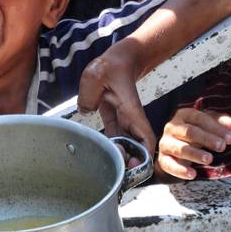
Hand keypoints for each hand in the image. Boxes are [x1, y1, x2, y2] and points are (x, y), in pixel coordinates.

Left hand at [77, 37, 156, 158]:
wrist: (117, 59)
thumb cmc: (110, 66)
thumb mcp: (95, 77)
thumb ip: (88, 96)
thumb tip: (85, 111)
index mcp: (131, 111)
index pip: (145, 137)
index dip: (144, 155)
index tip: (135, 167)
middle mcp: (130, 118)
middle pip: (136, 146)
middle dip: (130, 162)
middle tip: (117, 172)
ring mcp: (123, 118)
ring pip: (126, 143)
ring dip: (120, 156)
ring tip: (110, 167)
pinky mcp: (114, 117)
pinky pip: (115, 136)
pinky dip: (112, 146)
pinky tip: (103, 153)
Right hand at [157, 107, 230, 178]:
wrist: (176, 145)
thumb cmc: (196, 132)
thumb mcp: (209, 124)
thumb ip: (223, 124)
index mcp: (184, 115)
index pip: (200, 118)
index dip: (215, 128)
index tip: (230, 138)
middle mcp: (172, 127)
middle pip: (189, 132)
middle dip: (206, 139)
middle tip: (221, 146)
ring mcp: (166, 143)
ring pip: (179, 148)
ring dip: (194, 154)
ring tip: (209, 159)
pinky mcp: (163, 159)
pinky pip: (169, 164)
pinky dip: (180, 170)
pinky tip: (192, 174)